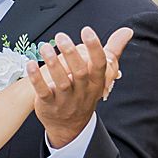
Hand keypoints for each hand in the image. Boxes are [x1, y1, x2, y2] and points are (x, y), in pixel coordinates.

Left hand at [25, 26, 133, 149]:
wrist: (71, 126)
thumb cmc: (85, 93)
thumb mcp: (101, 76)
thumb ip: (112, 51)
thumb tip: (127, 31)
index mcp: (96, 82)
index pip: (99, 64)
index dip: (94, 47)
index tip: (87, 30)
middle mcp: (82, 91)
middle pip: (80, 72)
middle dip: (71, 54)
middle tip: (61, 36)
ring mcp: (66, 99)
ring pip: (61, 82)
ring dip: (53, 63)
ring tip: (45, 47)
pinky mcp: (49, 105)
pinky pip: (43, 91)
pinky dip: (36, 78)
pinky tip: (30, 64)